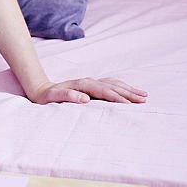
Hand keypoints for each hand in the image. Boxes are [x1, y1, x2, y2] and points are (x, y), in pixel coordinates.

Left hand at [28, 78, 147, 104]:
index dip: (117, 98)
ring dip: (129, 89)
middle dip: (129, 93)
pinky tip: (129, 91)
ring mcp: (91, 82)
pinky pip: (111, 84)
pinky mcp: (92, 85)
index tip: (130, 105)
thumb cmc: (48, 97)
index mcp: (83, 85)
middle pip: (113, 86)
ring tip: (143, 95)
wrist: (42, 89)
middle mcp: (89, 81)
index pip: (104, 91)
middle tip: (144, 100)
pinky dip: (122, 87)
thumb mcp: (54, 97)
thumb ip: (68, 96)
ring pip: (114, 84)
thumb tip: (84, 98)